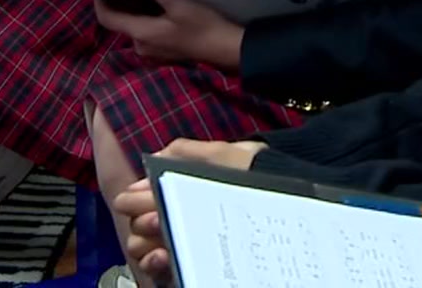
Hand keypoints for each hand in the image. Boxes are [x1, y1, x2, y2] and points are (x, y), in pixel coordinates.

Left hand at [95, 0, 245, 69]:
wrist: (227, 50)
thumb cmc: (204, 27)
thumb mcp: (180, 4)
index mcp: (141, 33)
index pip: (107, 19)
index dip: (100, 3)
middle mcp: (141, 45)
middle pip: (121, 22)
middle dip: (121, 2)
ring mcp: (153, 51)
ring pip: (135, 26)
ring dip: (135, 10)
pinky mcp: (164, 51)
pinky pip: (147, 32)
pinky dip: (147, 18)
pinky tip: (158, 4)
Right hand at [117, 140, 267, 277]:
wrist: (287, 194)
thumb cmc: (255, 173)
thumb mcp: (222, 154)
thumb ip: (185, 151)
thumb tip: (153, 159)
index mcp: (177, 191)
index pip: (138, 199)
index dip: (133, 199)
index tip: (137, 199)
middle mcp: (175, 218)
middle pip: (136, 225)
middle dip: (139, 220)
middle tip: (154, 218)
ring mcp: (182, 242)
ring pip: (142, 248)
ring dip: (144, 244)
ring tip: (161, 240)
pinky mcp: (189, 264)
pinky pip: (158, 269)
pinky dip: (154, 263)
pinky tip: (162, 257)